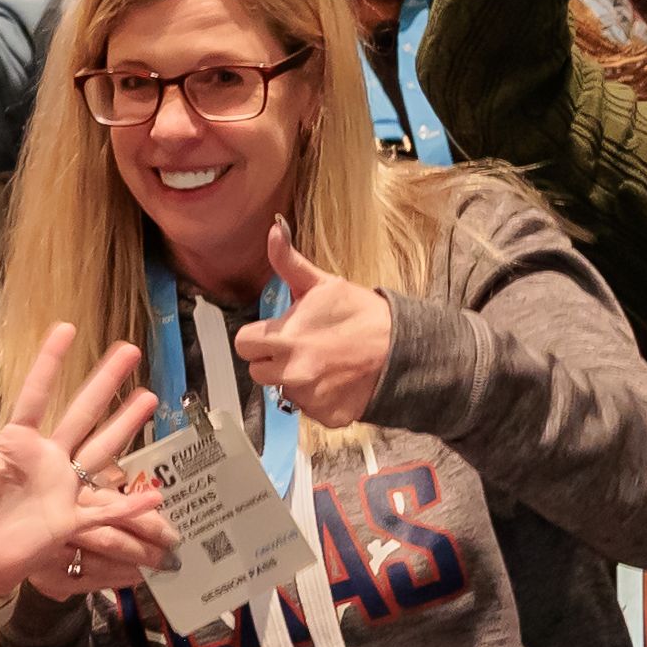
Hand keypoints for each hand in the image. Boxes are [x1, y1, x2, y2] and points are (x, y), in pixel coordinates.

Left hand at [0, 324, 165, 601]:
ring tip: (150, 396)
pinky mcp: (70, 520)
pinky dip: (131, 505)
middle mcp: (46, 459)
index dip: (51, 362)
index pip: (37, 394)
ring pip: (102, 448)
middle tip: (130, 350)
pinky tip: (158, 494)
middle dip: (106, 381)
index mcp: (16, 442)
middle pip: (83, 411)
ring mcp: (62, 488)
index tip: (66, 328)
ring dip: (126, 423)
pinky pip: (106, 512)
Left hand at [230, 225, 393, 427]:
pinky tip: (336, 380)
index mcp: (284, 338)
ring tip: (322, 362)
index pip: (243, 344)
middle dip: (273, 359)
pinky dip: (318, 398)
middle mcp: (291, 372)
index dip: (259, 336)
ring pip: (282, 391)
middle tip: (301, 347)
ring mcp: (308, 398)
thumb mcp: (323, 284)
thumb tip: (272, 230)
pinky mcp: (326, 416)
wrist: (403, 349)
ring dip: (295, 379)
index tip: (277, 333)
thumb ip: (289, 262)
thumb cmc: (361, 314)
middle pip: (258, 371)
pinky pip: (308, 408)